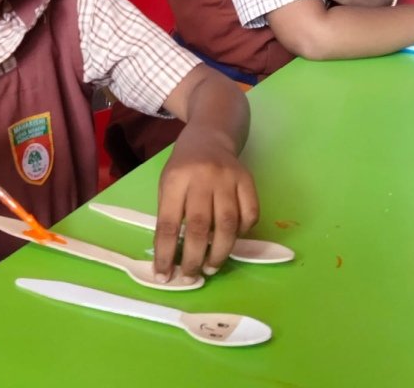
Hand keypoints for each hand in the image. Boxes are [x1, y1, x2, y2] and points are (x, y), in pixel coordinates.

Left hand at [153, 128, 257, 280]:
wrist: (209, 136)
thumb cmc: (184, 166)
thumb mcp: (167, 183)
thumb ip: (170, 214)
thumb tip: (171, 257)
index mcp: (175, 179)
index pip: (169, 223)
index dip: (165, 253)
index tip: (163, 275)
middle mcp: (202, 177)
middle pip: (200, 227)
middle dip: (194, 259)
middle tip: (190, 277)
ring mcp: (227, 178)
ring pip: (227, 224)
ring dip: (220, 253)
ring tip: (211, 268)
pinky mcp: (247, 179)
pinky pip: (250, 214)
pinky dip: (243, 233)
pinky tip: (233, 242)